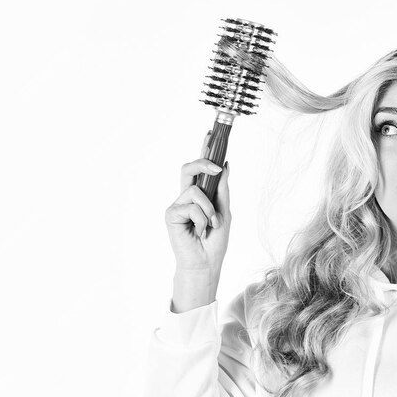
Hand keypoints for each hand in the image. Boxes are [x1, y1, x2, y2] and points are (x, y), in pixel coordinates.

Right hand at [164, 129, 231, 273]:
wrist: (206, 263)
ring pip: (195, 190)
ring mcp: (177, 204)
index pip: (200, 169)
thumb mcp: (225, 211)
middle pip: (188, 169)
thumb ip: (222, 189)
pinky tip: (198, 231)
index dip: (203, 151)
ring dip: (209, 209)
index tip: (208, 134)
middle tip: (216, 167)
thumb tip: (225, 165)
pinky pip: (191, 205)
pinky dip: (201, 218)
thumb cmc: (215, 241)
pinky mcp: (171, 214)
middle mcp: (186, 197)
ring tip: (211, 225)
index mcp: (200, 195)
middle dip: (203, 163)